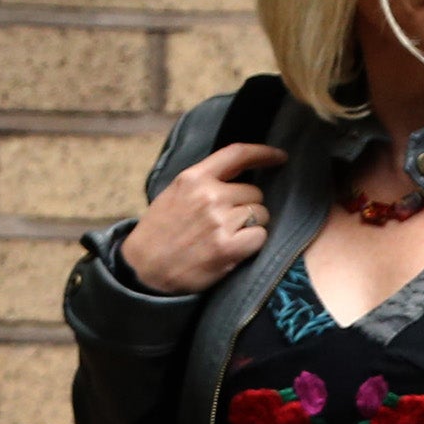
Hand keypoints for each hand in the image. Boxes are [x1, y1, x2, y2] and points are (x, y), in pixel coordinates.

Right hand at [119, 142, 287, 293]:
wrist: (143, 270)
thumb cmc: (160, 232)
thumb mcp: (175, 194)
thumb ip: (204, 181)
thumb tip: (241, 172)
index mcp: (193, 178)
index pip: (237, 154)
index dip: (264, 153)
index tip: (280, 157)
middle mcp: (209, 196)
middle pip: (255, 193)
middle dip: (248, 206)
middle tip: (226, 223)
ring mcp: (219, 221)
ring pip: (261, 214)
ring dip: (251, 226)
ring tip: (226, 236)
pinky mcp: (227, 247)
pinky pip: (260, 236)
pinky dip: (252, 244)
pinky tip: (233, 249)